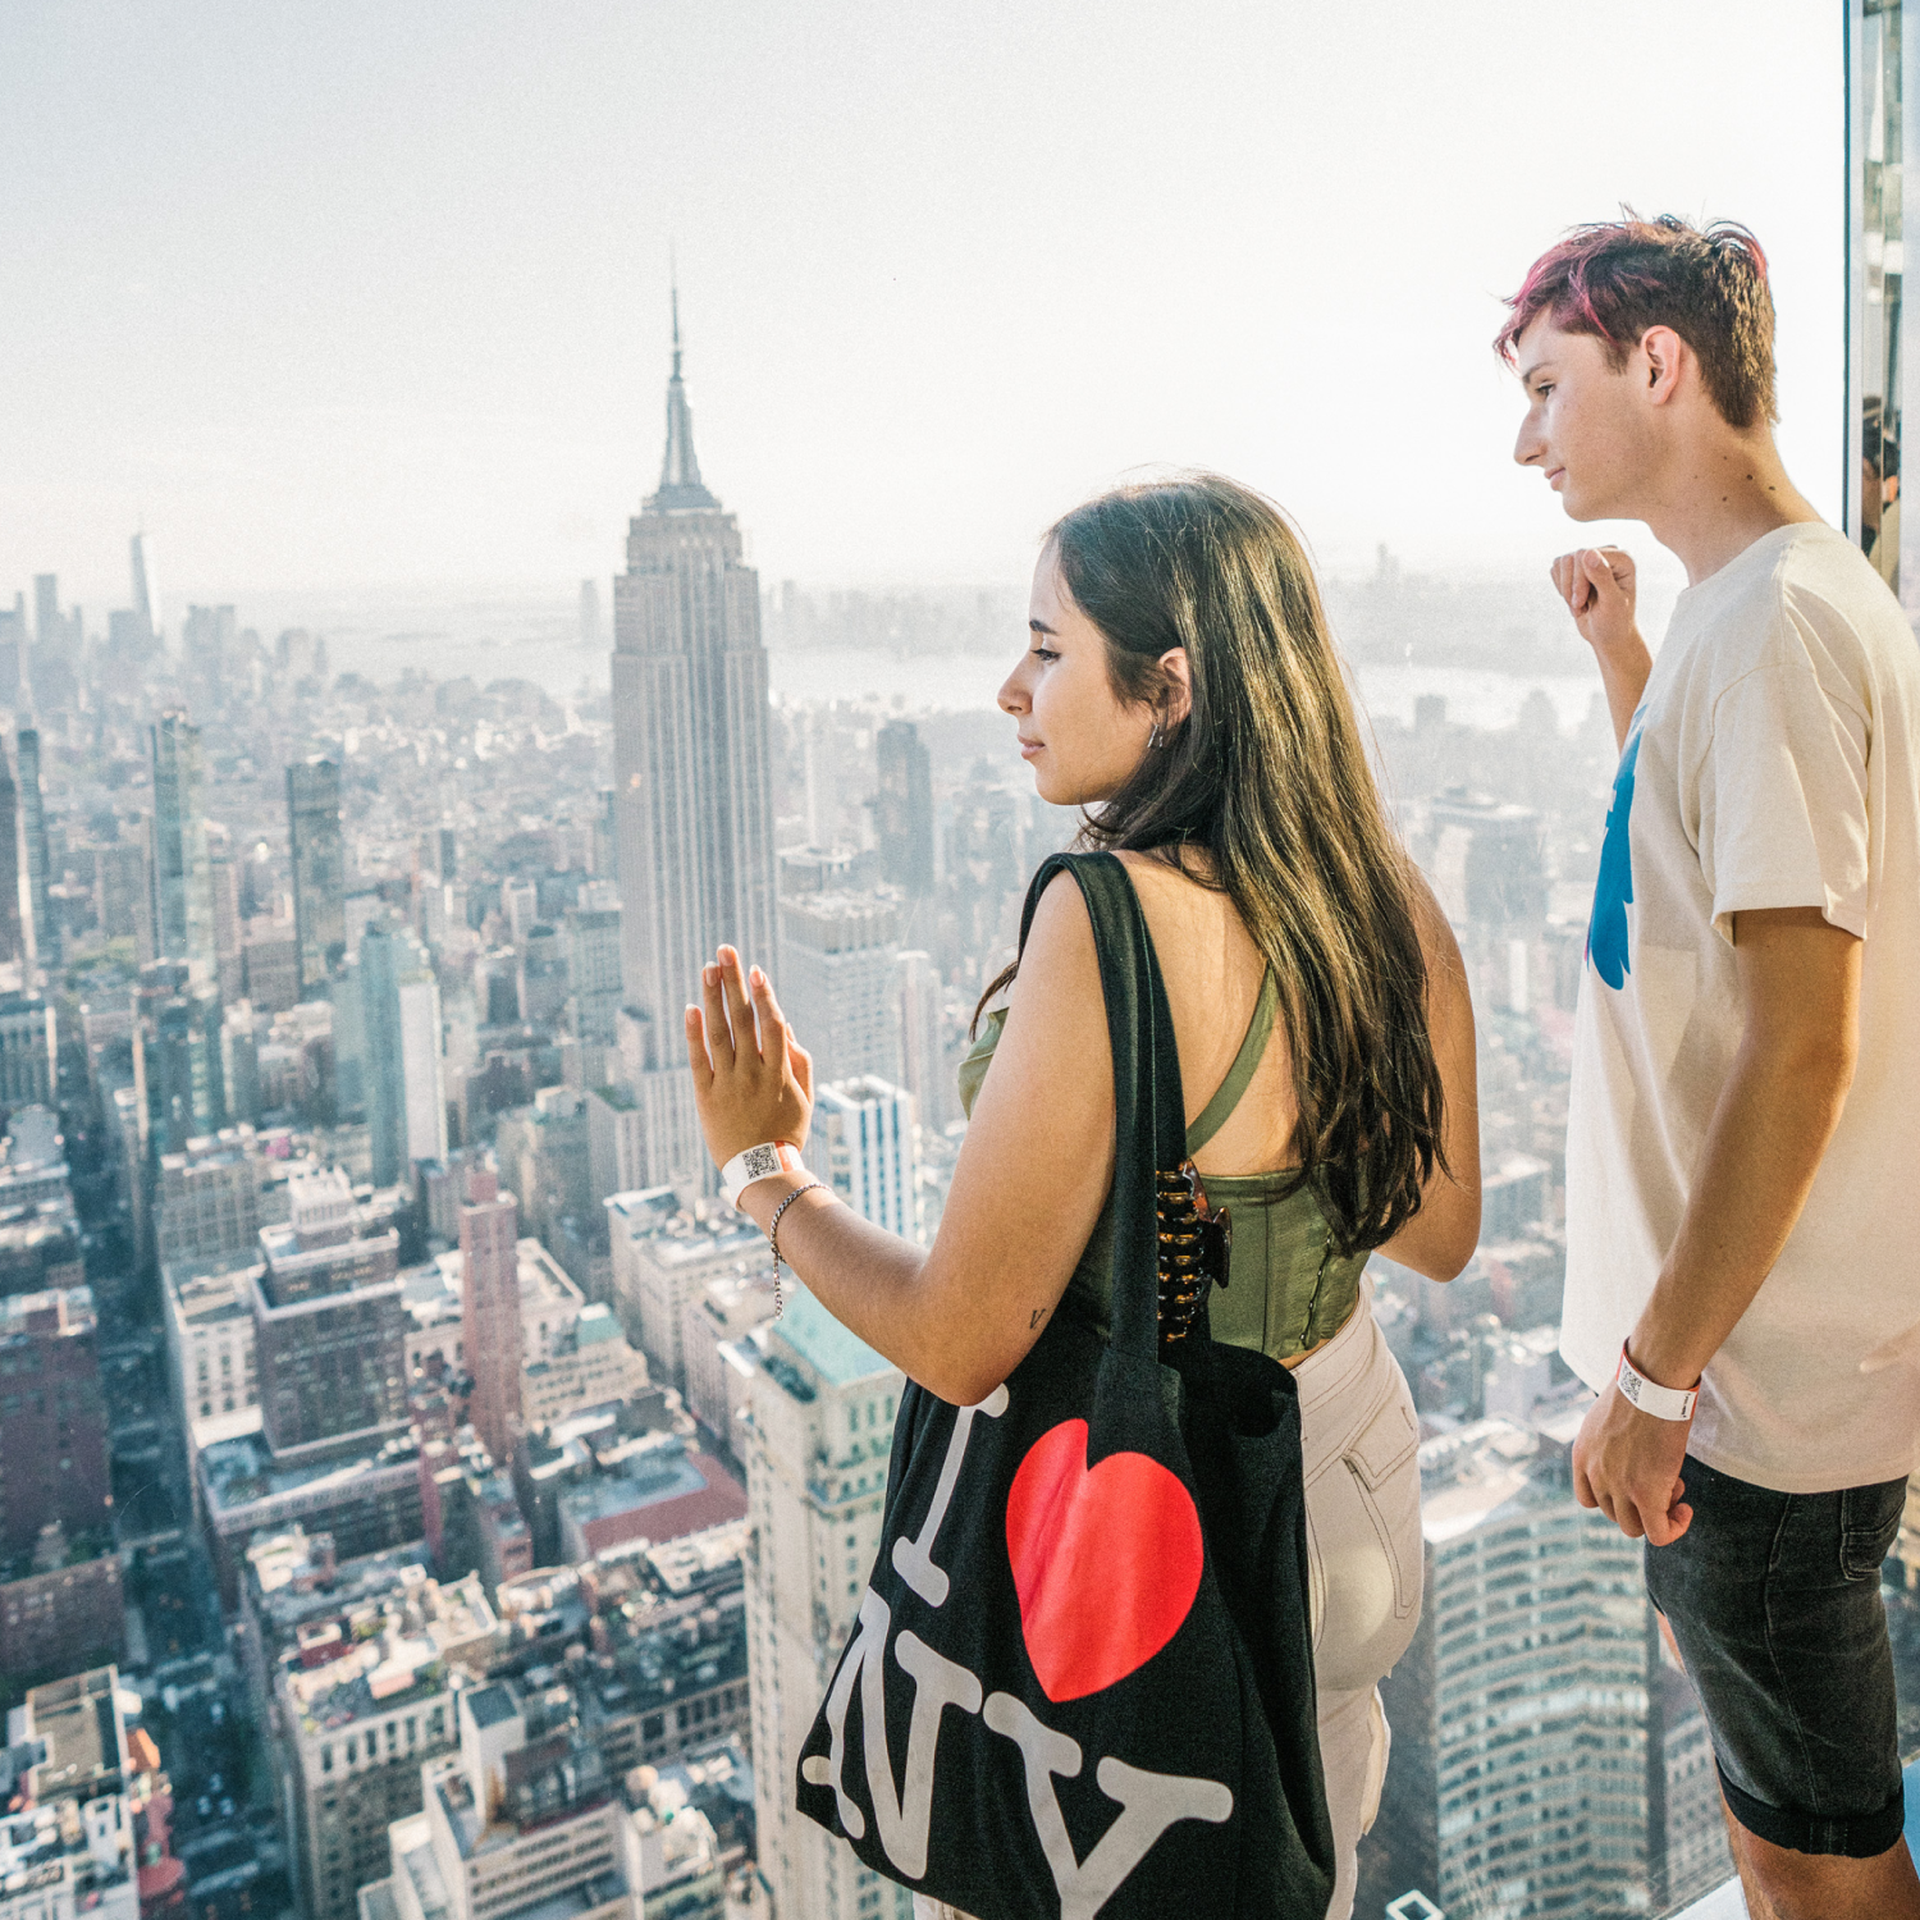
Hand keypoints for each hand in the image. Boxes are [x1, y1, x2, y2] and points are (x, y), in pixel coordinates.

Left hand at [686, 946, 813, 1166]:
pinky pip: (698, 1059)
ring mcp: (728, 1083)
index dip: (765, 995)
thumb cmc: (786, 1132)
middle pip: (742, 1018)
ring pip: (719, 1032)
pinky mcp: (706, 1096)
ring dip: (713, 997)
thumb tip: (787, 1027)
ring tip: (709, 968)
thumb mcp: (805, 1098)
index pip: (772, 1023)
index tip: (757, 970)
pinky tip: (691, 1007)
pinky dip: (694, 1033)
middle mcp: (753, 1072)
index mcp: (780, 1071)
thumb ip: (800, 1062)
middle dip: (734, 981)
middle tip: (726, 951)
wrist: (760, 1171)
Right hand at [1550, 545, 1642, 661]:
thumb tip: (1588, 553)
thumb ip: (1602, 577)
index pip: (1586, 554)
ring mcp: (1591, 560)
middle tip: (1579, 606)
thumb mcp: (1611, 603)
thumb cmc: (1614, 622)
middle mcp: (1607, 555)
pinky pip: (1556, 569)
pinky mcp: (1577, 569)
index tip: (1580, 603)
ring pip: (1562, 562)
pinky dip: (1561, 588)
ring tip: (1579, 604)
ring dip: (1565, 588)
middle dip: (1571, 586)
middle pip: (1572, 558)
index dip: (1578, 580)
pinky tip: (1574, 600)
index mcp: (1622, 559)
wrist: (1608, 636)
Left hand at [1571, 1377, 1692, 1544]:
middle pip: (1614, 1513)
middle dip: (1640, 1504)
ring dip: (1657, 1514)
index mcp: (1582, 1456)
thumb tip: (1628, 1452)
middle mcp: (1594, 1474)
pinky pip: (1657, 1533)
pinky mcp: (1645, 1493)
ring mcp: (1618, 1486)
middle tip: (1663, 1480)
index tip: (1636, 1484)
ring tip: (1674, 1486)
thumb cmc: (1638, 1391)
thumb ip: (1609, 1443)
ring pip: (1634, 1527)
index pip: (1588, 1498)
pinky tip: (1685, 1511)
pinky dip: (1673, 1528)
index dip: (1615, 1498)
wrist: (1651, 1383)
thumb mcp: (1608, 1418)